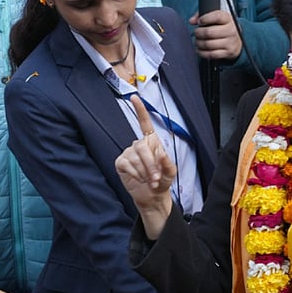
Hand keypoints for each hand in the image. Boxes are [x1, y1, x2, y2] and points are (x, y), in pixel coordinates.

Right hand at [114, 96, 174, 237]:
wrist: (152, 195)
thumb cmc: (162, 181)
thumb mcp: (170, 173)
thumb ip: (168, 165)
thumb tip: (162, 156)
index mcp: (152, 143)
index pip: (145, 124)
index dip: (140, 110)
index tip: (134, 98)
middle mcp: (139, 145)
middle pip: (142, 147)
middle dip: (150, 165)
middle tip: (155, 178)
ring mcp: (129, 153)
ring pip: (135, 158)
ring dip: (144, 171)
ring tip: (149, 180)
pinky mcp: (121, 162)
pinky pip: (127, 164)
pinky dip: (135, 173)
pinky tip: (138, 178)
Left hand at [190, 11, 241, 60]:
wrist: (237, 40)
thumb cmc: (223, 27)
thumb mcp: (216, 18)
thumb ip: (202, 15)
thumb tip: (192, 21)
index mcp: (228, 19)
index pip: (217, 16)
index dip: (205, 19)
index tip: (200, 21)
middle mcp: (231, 30)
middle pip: (209, 32)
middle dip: (198, 33)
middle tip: (196, 33)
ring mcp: (230, 42)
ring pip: (208, 44)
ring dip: (199, 43)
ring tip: (198, 41)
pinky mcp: (228, 52)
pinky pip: (211, 54)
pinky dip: (202, 52)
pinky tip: (200, 49)